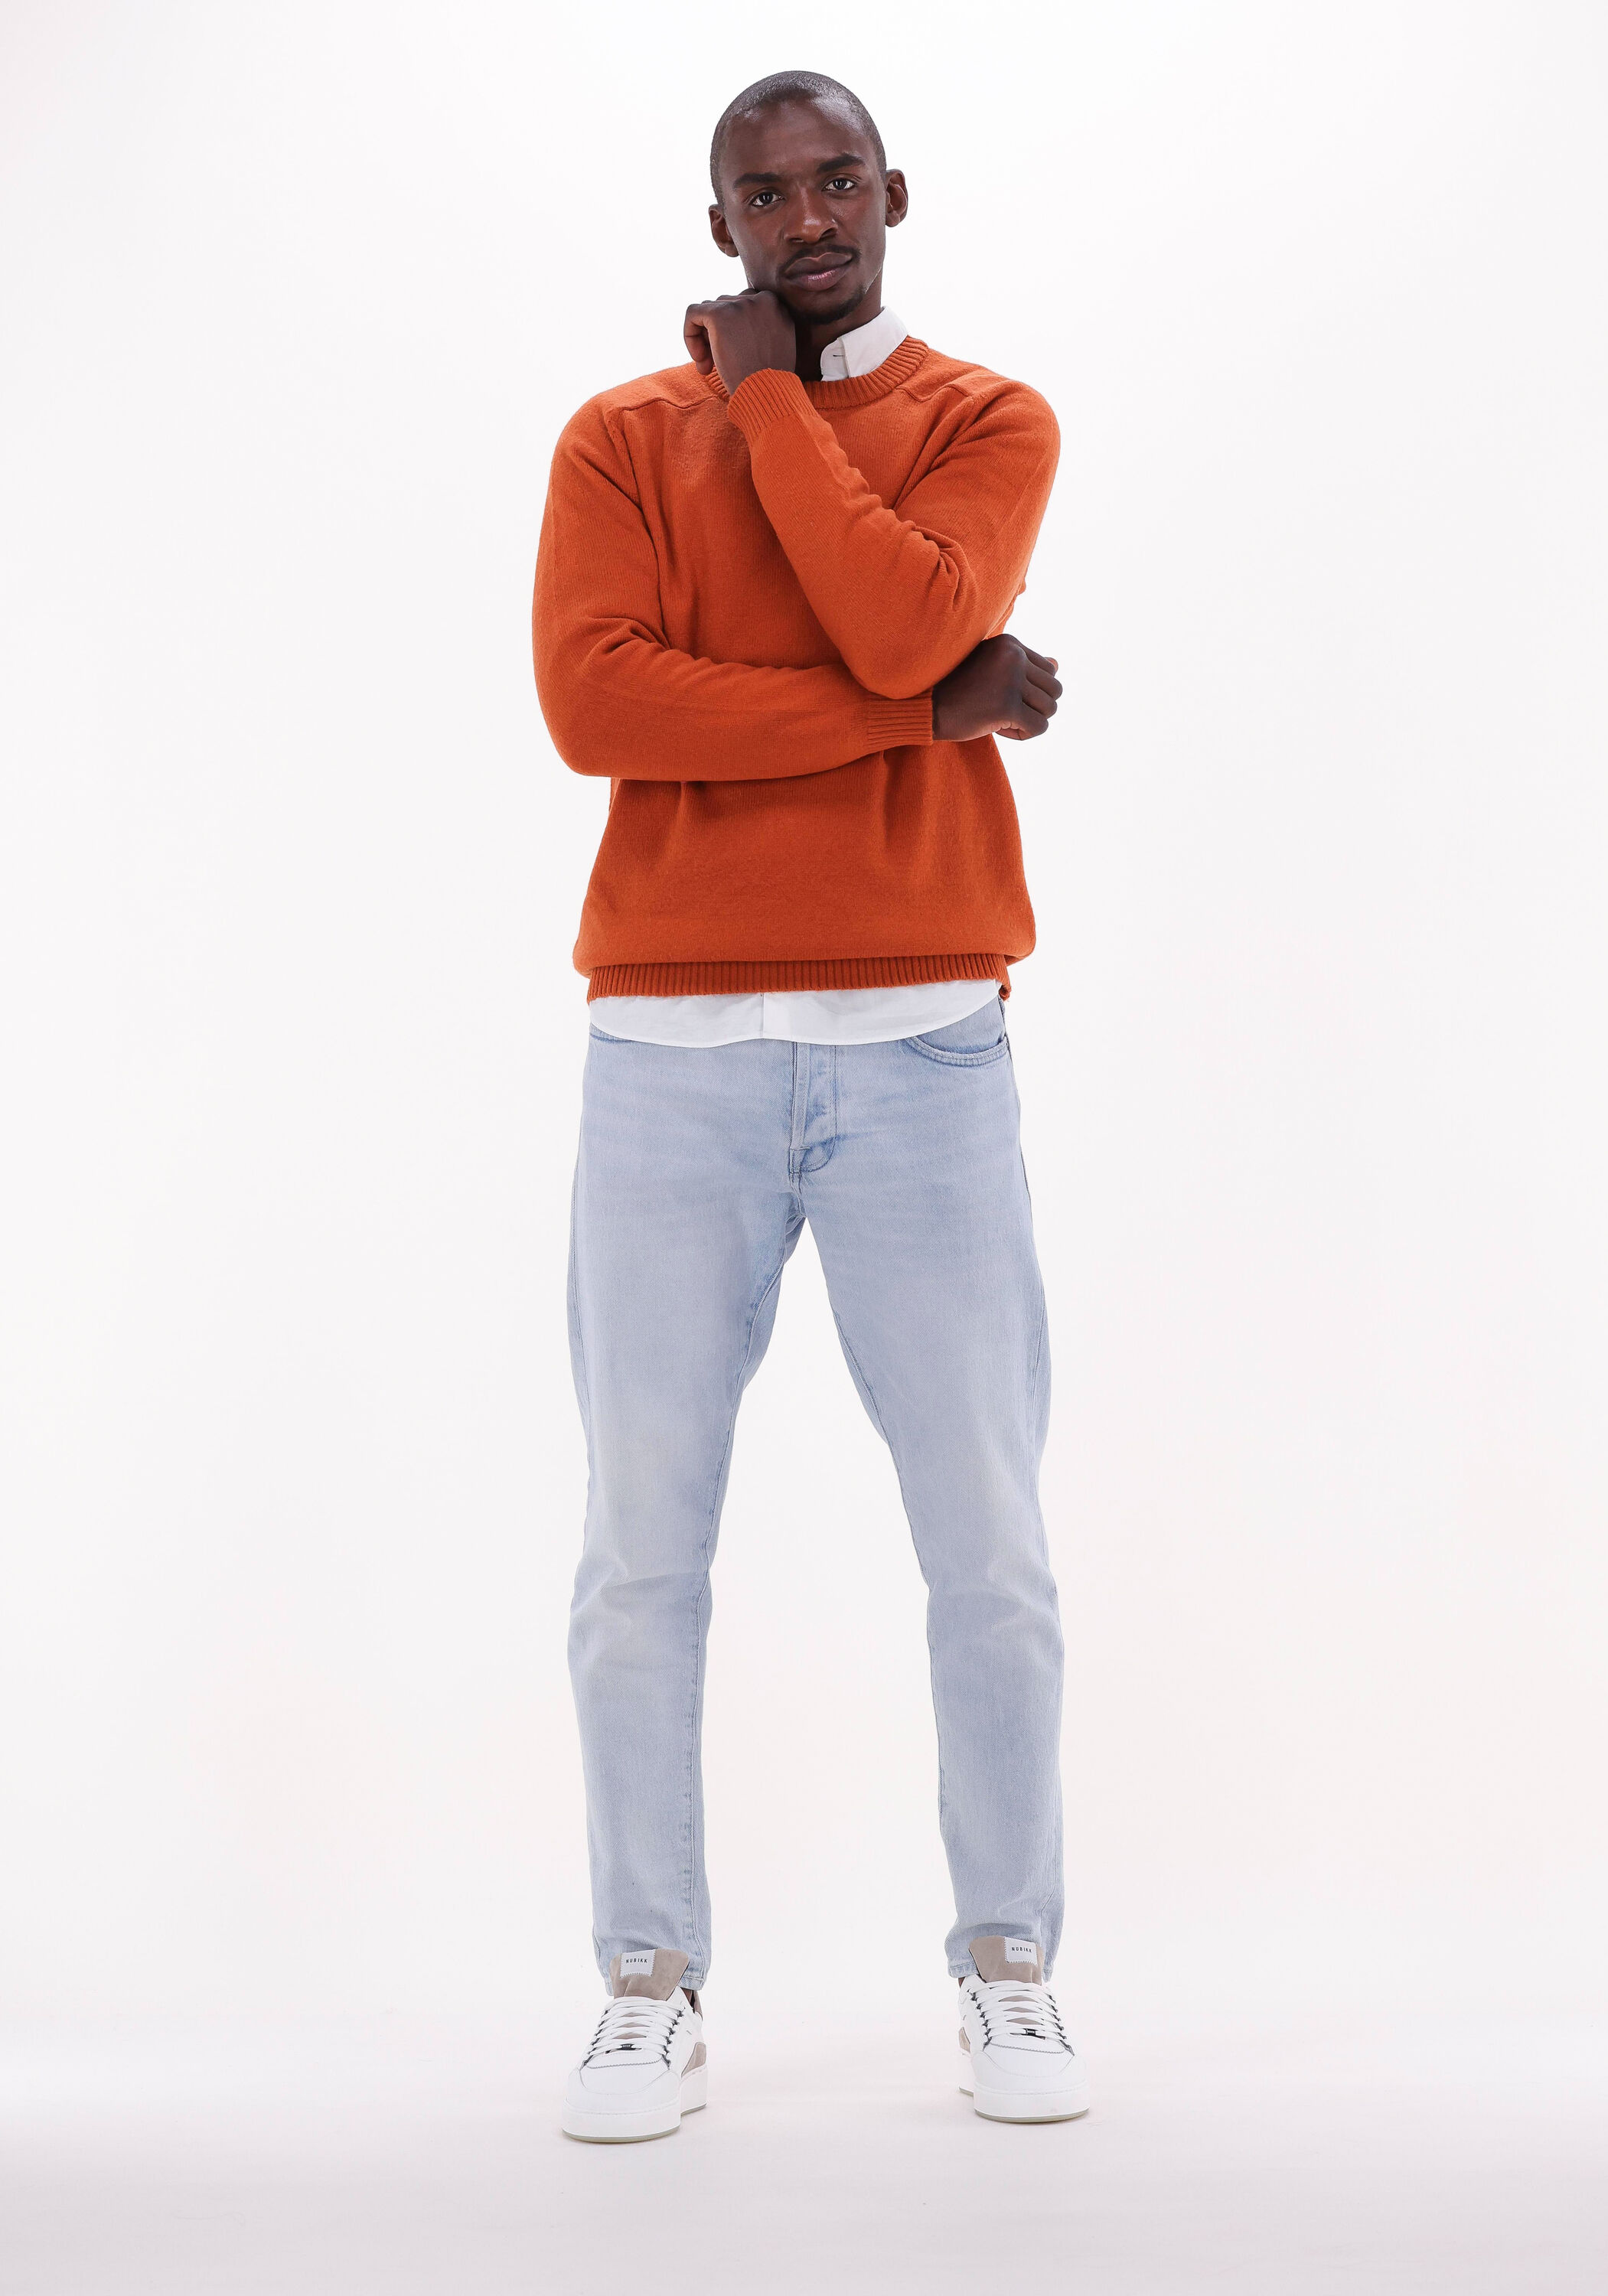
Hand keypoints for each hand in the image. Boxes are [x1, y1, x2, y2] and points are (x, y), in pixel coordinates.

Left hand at [684, 290, 796, 393]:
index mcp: (777, 306)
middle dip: (716, 335)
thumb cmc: (769, 382)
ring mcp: (741, 304)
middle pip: (726, 306)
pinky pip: (692, 313)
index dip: (733, 331)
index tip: (732, 355)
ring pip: (709, 310)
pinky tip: (699, 360)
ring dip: (705, 338)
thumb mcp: (772, 348)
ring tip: (708, 367)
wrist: (766, 395)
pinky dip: (689, 335)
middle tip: (715, 365)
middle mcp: (762, 299)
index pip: (744, 307)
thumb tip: (732, 327)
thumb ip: (759, 330)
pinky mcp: (719, 314)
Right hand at [932, 636, 1060, 742]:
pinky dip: (1023, 734)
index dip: (1031, 692)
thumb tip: (1057, 664)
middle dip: (1035, 707)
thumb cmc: (957, 689)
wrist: (925, 707)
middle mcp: (1013, 657)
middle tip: (1007, 714)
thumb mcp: (991, 669)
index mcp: (1010, 644)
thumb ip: (1023, 665)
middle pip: (1055, 690)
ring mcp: (1011, 680)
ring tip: (1003, 721)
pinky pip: (1039, 727)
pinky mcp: (1007, 706)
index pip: (1049, 671)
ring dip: (1030, 721)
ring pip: (1050, 709)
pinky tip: (999, 730)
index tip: (1005, 698)